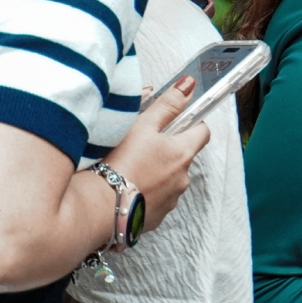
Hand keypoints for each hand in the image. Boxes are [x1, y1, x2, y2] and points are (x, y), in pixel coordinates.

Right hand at [102, 76, 209, 231]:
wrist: (98, 208)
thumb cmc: (120, 163)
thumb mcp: (142, 126)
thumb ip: (168, 105)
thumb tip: (189, 84)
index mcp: (183, 153)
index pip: (202, 132)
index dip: (190, 124)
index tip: (173, 123)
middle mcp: (183, 178)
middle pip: (184, 156)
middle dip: (168, 150)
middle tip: (142, 147)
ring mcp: (171, 200)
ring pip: (170, 179)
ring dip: (157, 173)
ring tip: (130, 170)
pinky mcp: (156, 218)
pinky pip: (156, 200)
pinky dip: (146, 193)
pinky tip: (126, 190)